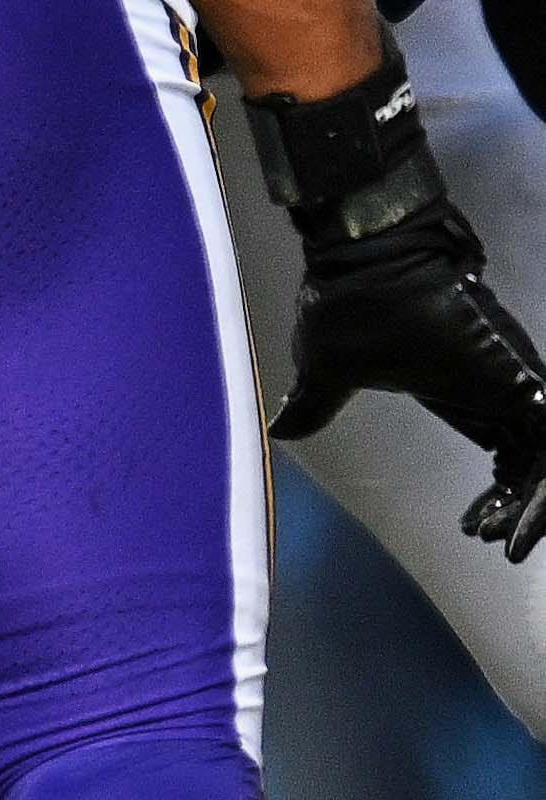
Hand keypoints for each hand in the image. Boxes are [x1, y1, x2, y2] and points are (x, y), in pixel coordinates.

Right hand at [252, 56, 545, 555]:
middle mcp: (501, 385)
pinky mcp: (524, 378)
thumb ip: (316, 405)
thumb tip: (280, 431)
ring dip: (531, 507)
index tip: (472, 528)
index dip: (498, 495)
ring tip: (507, 540)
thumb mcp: (328, 373)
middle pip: (532, 462)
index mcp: (465, 388)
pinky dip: (540, 492)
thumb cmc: (349, 308)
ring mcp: (517, 378)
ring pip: (545, 461)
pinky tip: (519, 521)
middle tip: (490, 539)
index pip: (501, 453)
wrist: (368, 259)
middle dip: (518, 509)